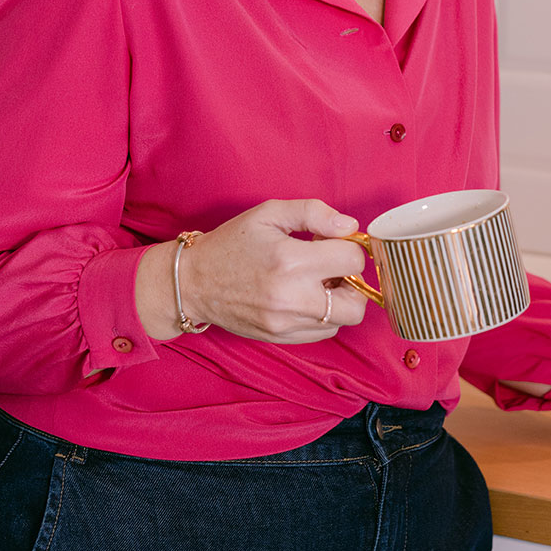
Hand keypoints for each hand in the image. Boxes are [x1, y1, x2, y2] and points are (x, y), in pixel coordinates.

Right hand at [134, 200, 368, 342]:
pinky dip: (322, 316)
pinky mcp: (281, 338)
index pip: (353, 259)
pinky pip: (322, 333)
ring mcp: (286, 323)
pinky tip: (303, 297)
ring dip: (337, 300)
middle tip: (332, 267)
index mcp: (291, 260)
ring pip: (342, 320)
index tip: (331, 241)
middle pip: (357, 303)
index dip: (348, 246)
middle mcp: (292, 298)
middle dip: (352, 281)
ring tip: (314, 282)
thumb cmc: (231, 243)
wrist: (193, 282)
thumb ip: (314, 212)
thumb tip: (349, 226)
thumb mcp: (269, 213)